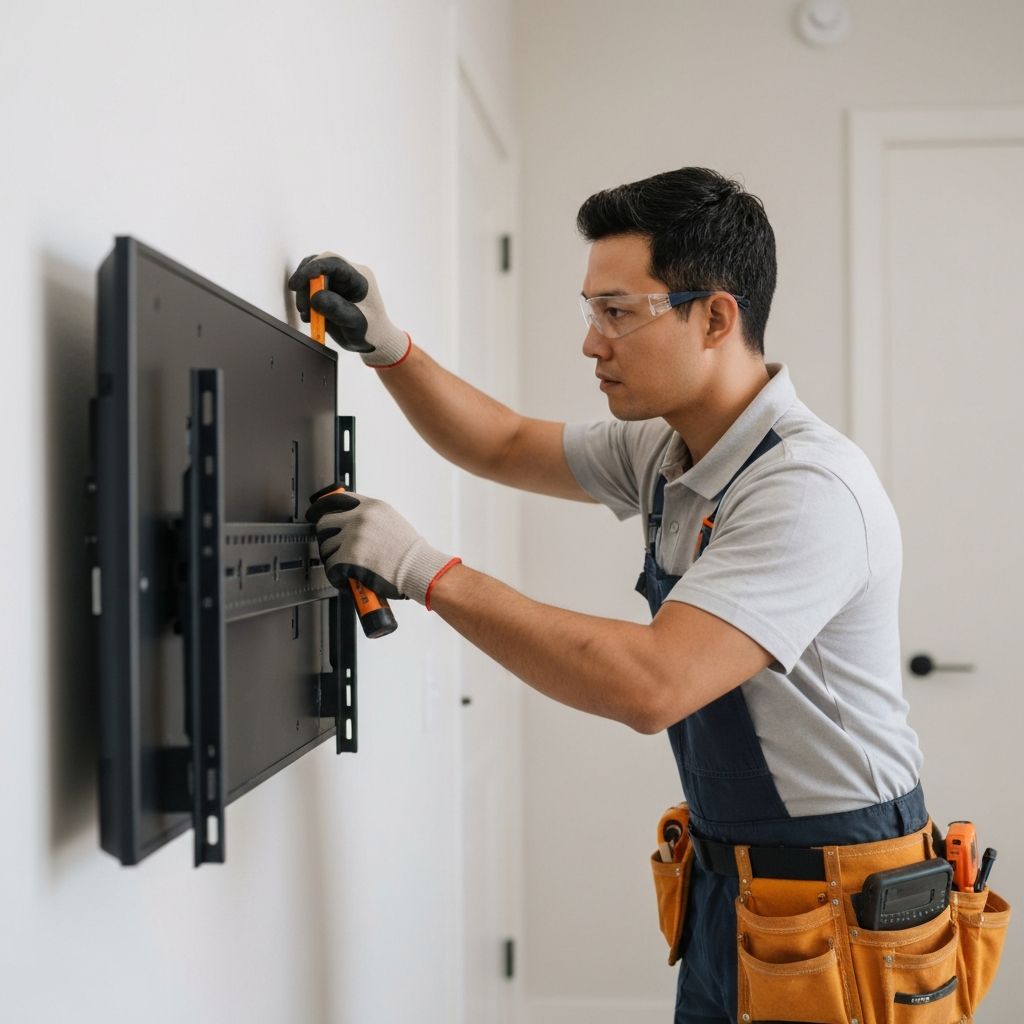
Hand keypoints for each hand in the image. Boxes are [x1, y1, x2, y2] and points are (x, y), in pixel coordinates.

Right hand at [287, 253, 411, 366]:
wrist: (374, 342)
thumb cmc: (371, 332)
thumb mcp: (356, 322)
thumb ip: (337, 309)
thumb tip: (315, 297)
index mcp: (359, 276)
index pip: (333, 263)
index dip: (313, 268)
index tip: (298, 282)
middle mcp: (347, 276)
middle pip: (318, 265)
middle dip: (304, 283)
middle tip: (302, 305)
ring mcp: (337, 284)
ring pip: (311, 278)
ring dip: (304, 295)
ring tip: (307, 315)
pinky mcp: (328, 293)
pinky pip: (311, 290)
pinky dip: (306, 302)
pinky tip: (310, 317)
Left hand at [306, 486, 459, 606]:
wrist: (418, 569)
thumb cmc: (409, 553)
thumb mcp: (391, 521)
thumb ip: (371, 517)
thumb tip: (349, 521)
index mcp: (372, 506)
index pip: (337, 500)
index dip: (321, 508)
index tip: (314, 514)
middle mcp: (360, 517)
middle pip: (325, 524)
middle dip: (327, 539)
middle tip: (335, 550)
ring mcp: (354, 536)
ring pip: (326, 548)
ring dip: (334, 560)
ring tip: (348, 568)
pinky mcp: (349, 557)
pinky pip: (330, 567)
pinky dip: (336, 577)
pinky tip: (347, 579)